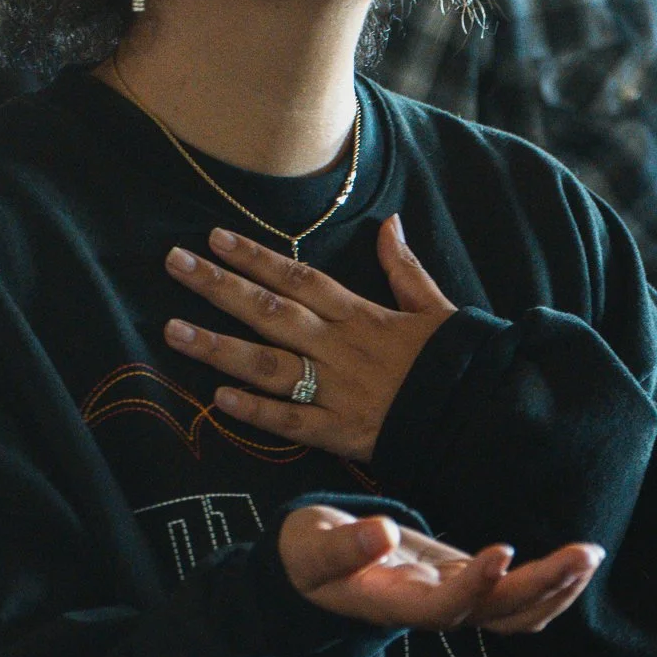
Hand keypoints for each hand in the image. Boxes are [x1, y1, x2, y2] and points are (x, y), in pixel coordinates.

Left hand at [164, 216, 455, 465]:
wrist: (483, 418)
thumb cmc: (459, 364)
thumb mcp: (436, 308)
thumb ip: (405, 268)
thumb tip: (391, 223)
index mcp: (362, 316)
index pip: (299, 278)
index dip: (256, 257)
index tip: (215, 237)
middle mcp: (341, 347)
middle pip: (271, 311)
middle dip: (219, 287)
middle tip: (174, 264)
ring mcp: (339, 390)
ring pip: (269, 364)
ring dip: (219, 347)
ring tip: (173, 331)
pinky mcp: (343, 433)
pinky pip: (293, 421)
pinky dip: (256, 411)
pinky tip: (217, 398)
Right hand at [278, 506, 601, 636]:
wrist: (312, 570)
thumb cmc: (308, 556)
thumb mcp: (310, 548)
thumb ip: (343, 546)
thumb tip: (383, 532)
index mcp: (393, 604)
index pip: (443, 608)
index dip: (476, 586)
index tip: (502, 550)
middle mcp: (431, 610)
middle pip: (496, 616)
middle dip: (542, 587)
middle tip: (583, 552)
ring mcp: (453, 601)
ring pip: (514, 615)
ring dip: (556, 589)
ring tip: (589, 554)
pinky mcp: (466, 585)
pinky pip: (516, 599)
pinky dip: (550, 584)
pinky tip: (576, 560)